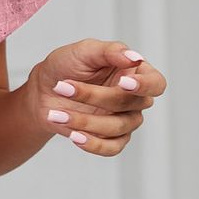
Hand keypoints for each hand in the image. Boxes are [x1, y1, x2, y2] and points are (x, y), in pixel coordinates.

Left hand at [28, 39, 166, 156]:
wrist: (43, 89)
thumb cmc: (66, 65)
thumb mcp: (84, 50)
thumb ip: (109, 51)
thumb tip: (134, 57)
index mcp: (134, 72)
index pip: (156, 83)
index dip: (145, 85)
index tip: (122, 83)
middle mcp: (134, 98)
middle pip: (131, 104)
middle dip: (95, 96)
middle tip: (63, 87)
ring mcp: (123, 119)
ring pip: (118, 127)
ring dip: (86, 121)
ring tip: (58, 114)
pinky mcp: (110, 137)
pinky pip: (112, 148)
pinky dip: (93, 144)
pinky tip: (74, 136)